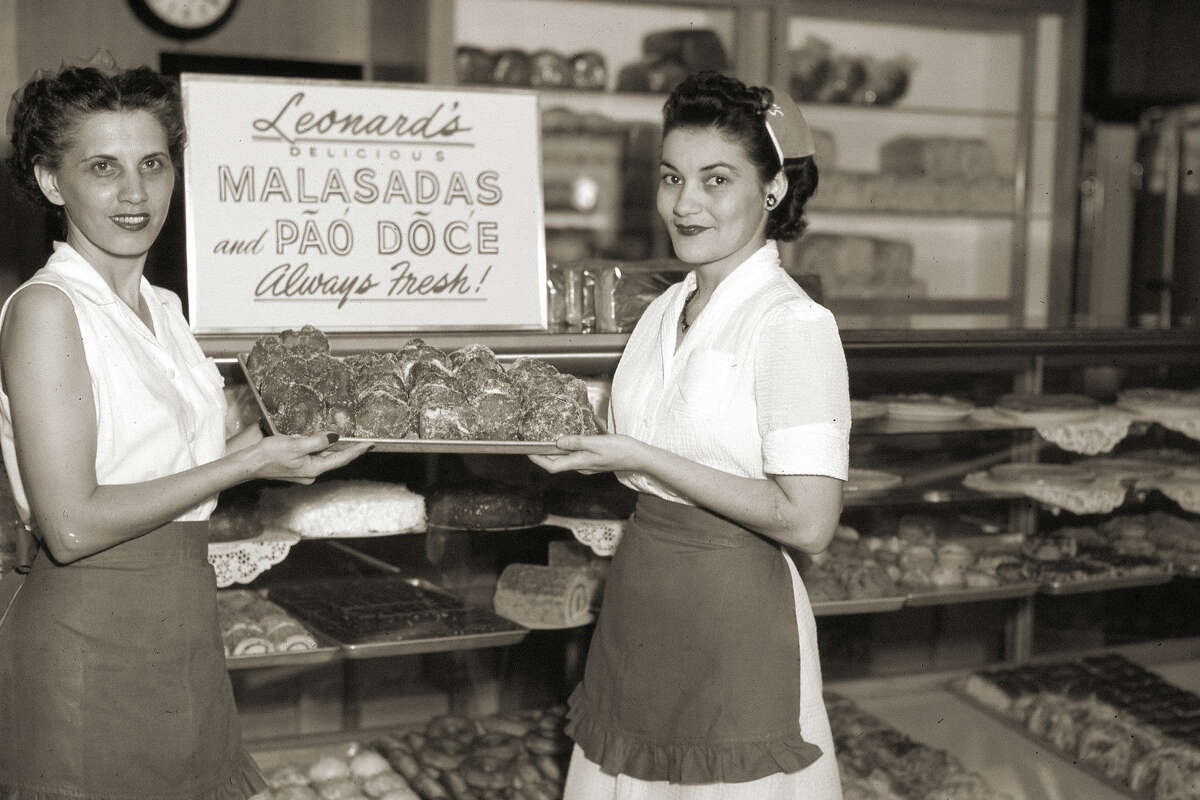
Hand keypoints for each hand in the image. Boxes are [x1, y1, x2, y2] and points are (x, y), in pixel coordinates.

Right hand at [251, 432, 371, 483]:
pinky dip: (316, 447)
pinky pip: (312, 455)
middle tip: (361, 438)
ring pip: (322, 456)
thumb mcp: (296, 445)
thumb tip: (334, 437)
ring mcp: (304, 471)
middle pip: (333, 457)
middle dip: (345, 447)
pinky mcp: (297, 466)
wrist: (248, 464)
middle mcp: (312, 472)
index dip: (357, 450)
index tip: (370, 444)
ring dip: (328, 446)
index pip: (342, 458)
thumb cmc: (269, 456)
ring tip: (340, 437)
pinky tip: (314, 440)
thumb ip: (317, 441)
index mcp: (314, 469)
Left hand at [528, 433, 645, 474]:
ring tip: (546, 439)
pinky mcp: (594, 460)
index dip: (538, 460)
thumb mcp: (597, 442)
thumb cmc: (620, 450)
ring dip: (555, 451)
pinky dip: (568, 447)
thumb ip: (577, 442)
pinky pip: (575, 455)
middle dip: (543, 454)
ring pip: (565, 459)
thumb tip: (558, 442)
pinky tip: (570, 437)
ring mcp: (588, 464)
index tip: (527, 450)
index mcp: (580, 463)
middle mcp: (582, 466)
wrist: (639, 457)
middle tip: (533, 442)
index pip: (552, 466)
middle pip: (557, 463)